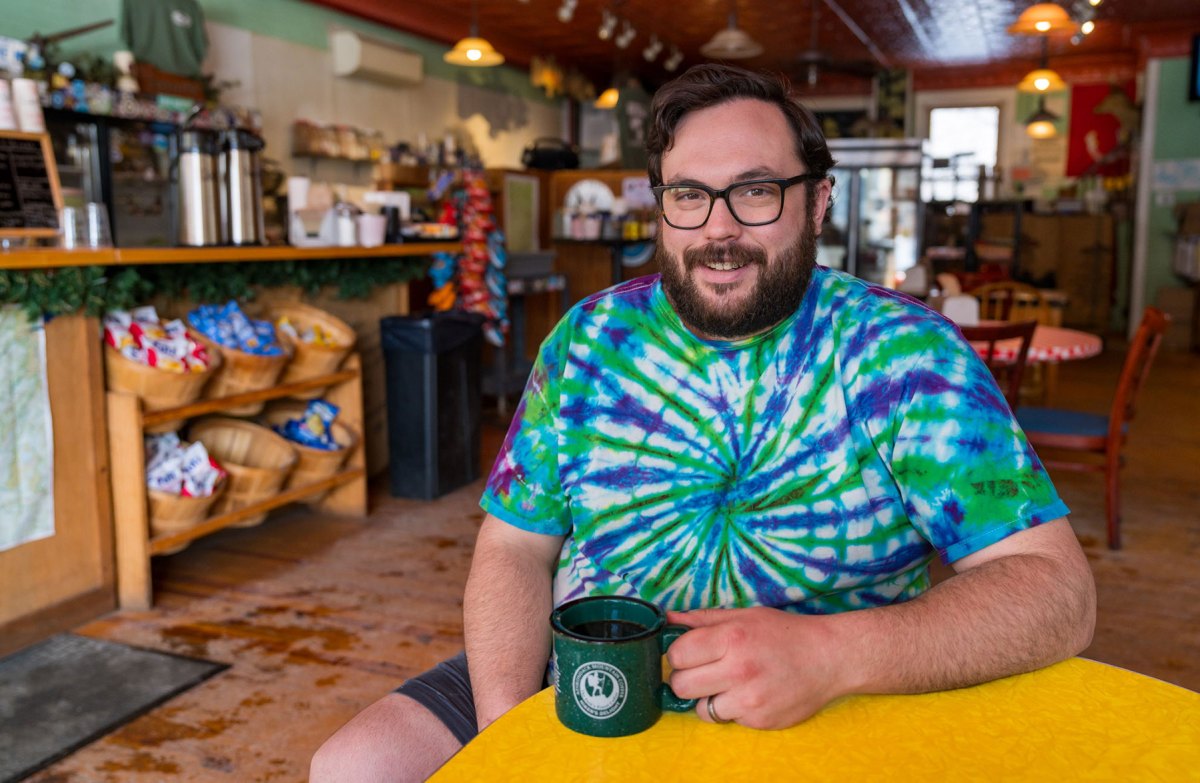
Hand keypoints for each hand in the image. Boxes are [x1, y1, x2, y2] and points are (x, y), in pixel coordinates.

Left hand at [665, 607, 844, 729]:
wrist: (829, 658)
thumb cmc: (784, 633)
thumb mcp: (744, 616)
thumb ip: (702, 619)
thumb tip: (667, 620)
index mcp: (732, 638)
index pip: (678, 655)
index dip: (680, 654)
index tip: (691, 653)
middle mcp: (739, 670)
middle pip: (681, 686)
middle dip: (687, 678)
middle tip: (703, 671)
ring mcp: (750, 700)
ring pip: (701, 709)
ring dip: (708, 698)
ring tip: (729, 684)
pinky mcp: (760, 721)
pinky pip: (728, 720)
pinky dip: (732, 709)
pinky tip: (750, 693)